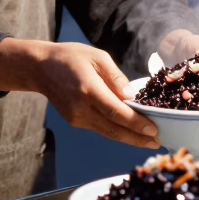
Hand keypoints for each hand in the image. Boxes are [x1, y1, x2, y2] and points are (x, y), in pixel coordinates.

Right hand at [0, 38, 159, 148]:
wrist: (41, 68)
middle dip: (138, 138)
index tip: (154, 130)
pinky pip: (100, 128)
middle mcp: (81, 108)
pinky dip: (116, 132)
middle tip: (158, 143)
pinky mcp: (75, 121)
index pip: (116, 112)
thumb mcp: (97, 56)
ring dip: (129, 139)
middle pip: (114, 129)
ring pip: (108, 133)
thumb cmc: (71, 57)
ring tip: (149, 142)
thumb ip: (116, 77)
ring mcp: (76, 117)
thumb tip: (132, 96)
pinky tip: (131, 132)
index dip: (136, 124)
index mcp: (89, 89)